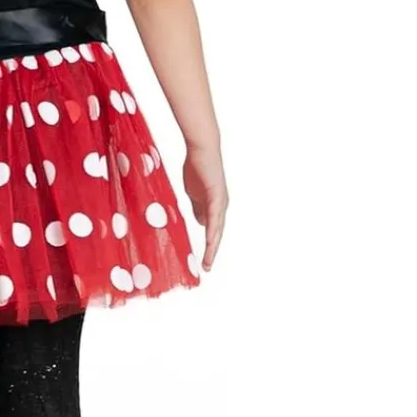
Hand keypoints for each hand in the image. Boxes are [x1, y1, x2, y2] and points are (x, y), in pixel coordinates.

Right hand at [182, 144, 227, 271]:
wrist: (202, 149)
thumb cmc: (197, 167)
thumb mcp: (194, 193)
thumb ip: (198, 208)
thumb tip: (202, 223)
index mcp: (215, 206)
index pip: (212, 230)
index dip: (208, 245)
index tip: (204, 260)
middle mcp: (221, 206)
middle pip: (217, 234)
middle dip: (212, 251)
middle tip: (207, 267)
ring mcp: (220, 202)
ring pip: (217, 229)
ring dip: (213, 246)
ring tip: (208, 261)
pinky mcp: (216, 196)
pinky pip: (214, 217)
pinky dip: (213, 230)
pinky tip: (210, 241)